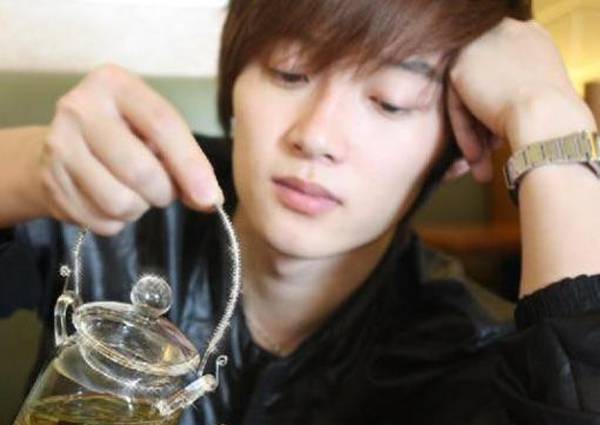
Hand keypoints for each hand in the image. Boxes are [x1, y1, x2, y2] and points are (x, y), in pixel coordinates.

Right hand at [34, 64, 222, 234]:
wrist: (64, 145)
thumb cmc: (124, 134)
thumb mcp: (156, 131)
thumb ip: (187, 159)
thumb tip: (211, 200)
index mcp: (114, 84)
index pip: (162, 125)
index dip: (191, 165)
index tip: (210, 197)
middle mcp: (79, 108)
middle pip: (139, 170)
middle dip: (164, 192)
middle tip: (164, 191)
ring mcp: (58, 146)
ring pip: (119, 202)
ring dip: (139, 208)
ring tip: (136, 194)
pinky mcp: (49, 182)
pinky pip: (100, 221)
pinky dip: (117, 221)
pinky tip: (111, 201)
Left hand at [447, 18, 595, 181]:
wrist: (548, 119)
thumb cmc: (557, 119)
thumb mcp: (542, 94)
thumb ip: (517, 91)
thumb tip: (495, 116)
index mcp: (530, 35)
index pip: (504, 75)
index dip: (505, 108)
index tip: (507, 136)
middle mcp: (505, 32)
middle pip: (484, 87)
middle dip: (485, 127)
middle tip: (490, 157)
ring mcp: (481, 46)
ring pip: (470, 99)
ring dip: (475, 136)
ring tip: (482, 166)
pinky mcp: (461, 66)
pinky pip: (456, 105)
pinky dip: (464, 133)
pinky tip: (475, 157)